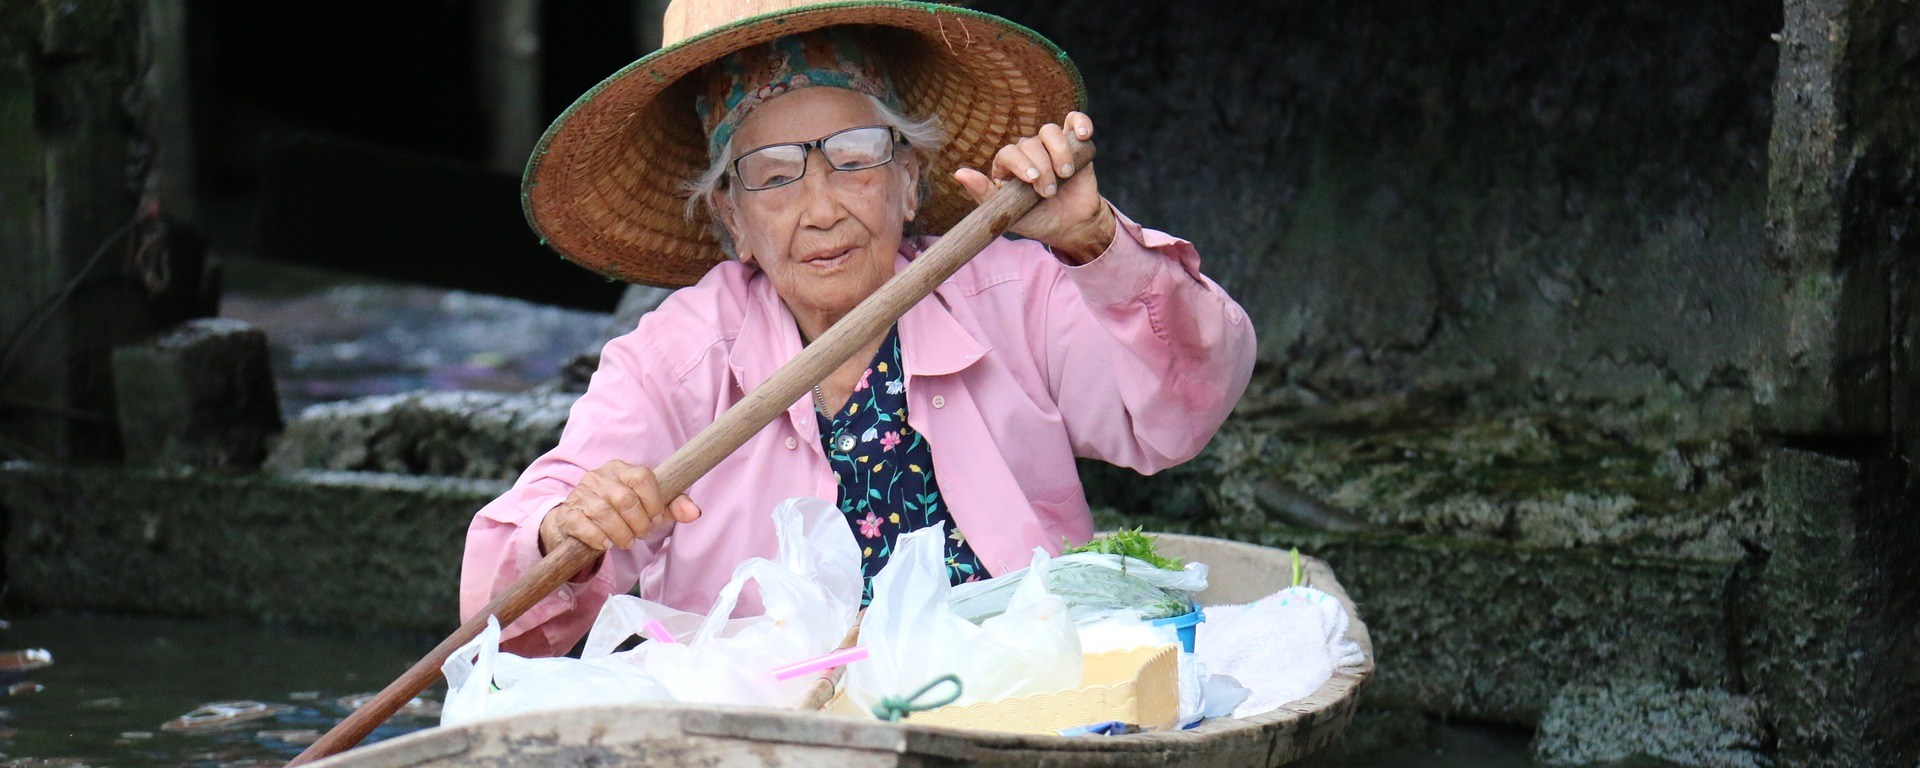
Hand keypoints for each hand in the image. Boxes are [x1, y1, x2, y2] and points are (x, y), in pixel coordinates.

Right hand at [538, 460, 701, 555]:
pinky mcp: (568, 514)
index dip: (653, 501)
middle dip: (638, 523)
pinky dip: (599, 538)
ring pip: (605, 513)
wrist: (577, 522)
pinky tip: (606, 544)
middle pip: (625, 499)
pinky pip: (584, 525)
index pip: (642, 476)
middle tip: (640, 535)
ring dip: (621, 534)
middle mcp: (598, 476)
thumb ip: (672, 506)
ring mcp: (580, 494)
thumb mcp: (647, 507)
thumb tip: (694, 512)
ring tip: (626, 542)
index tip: (656, 517)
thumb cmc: (618, 513)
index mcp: (620, 469)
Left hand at [954, 111, 1115, 264]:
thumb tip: (959, 173)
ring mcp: (1050, 145)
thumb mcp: (1008, 213)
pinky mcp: (1073, 142)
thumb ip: (984, 194)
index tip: (1033, 180)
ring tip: (1066, 174)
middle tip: (1049, 192)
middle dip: (1041, 167)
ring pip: (1050, 131)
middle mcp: (1027, 151)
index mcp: (1007, 166)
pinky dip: (1080, 123)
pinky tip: (1083, 135)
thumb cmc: (1037, 220)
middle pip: (1029, 143)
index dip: (1020, 163)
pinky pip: (1074, 121)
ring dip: (1059, 152)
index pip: (1007, 153)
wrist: (1072, 225)